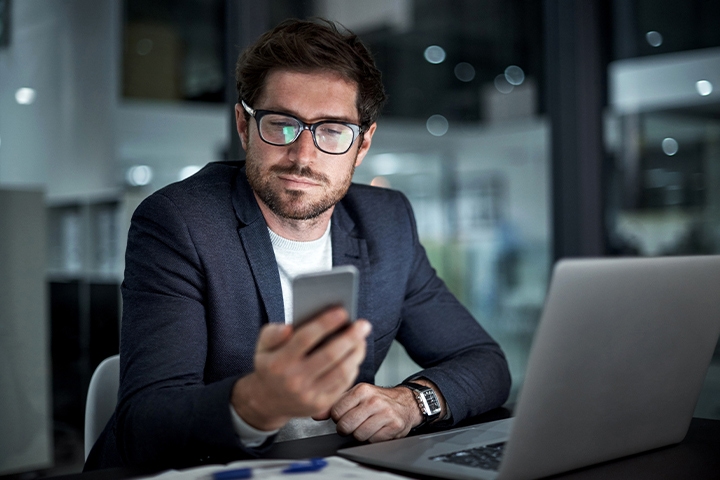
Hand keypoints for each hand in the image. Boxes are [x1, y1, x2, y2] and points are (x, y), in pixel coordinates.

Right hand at [231, 307, 370, 431]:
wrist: (267, 402)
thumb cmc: (270, 366)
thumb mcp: (262, 347)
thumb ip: (273, 333)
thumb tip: (288, 327)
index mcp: (279, 362)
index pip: (305, 338)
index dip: (326, 323)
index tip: (342, 311)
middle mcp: (294, 380)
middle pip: (329, 355)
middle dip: (350, 337)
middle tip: (363, 324)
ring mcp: (308, 395)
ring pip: (341, 371)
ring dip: (356, 352)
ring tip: (362, 339)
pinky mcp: (320, 405)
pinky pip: (343, 385)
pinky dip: (353, 367)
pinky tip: (355, 355)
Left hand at [318, 383, 423, 441]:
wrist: (406, 402)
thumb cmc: (377, 400)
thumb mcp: (356, 396)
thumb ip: (335, 403)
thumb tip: (315, 413)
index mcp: (361, 390)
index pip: (336, 412)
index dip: (338, 418)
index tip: (345, 415)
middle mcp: (374, 400)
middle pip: (346, 426)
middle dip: (347, 428)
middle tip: (355, 423)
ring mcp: (385, 413)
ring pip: (358, 435)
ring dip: (360, 434)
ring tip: (367, 424)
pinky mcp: (394, 425)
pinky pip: (373, 440)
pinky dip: (373, 438)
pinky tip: (378, 429)